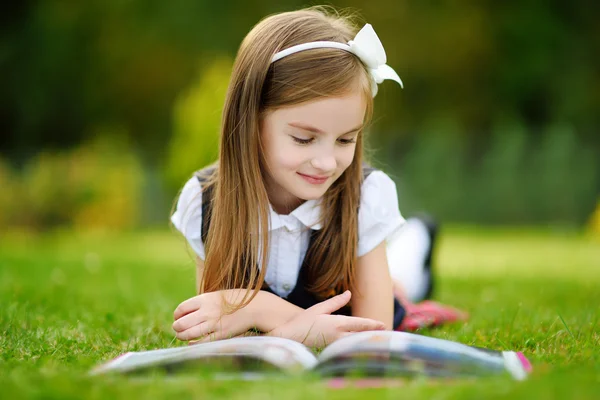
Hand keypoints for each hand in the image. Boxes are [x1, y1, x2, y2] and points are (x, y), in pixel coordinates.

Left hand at [172, 289, 255, 341]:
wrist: (254, 307)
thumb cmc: (233, 301)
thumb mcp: (216, 296)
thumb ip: (201, 303)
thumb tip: (183, 314)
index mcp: (205, 299)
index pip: (181, 309)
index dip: (176, 315)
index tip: (178, 318)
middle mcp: (207, 311)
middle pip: (181, 323)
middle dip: (177, 327)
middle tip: (178, 329)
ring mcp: (214, 323)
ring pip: (188, 334)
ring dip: (182, 336)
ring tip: (182, 336)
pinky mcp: (220, 334)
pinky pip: (201, 342)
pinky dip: (193, 343)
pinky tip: (192, 342)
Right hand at [268, 291, 385, 347]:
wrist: (290, 337)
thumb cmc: (303, 321)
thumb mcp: (320, 308)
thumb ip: (336, 302)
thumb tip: (349, 293)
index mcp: (337, 323)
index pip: (359, 324)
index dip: (372, 324)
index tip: (383, 324)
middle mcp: (339, 335)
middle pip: (361, 335)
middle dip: (373, 334)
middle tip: (386, 333)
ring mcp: (335, 344)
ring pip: (356, 343)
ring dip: (366, 340)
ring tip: (378, 339)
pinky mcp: (331, 349)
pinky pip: (347, 347)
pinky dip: (356, 346)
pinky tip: (360, 345)